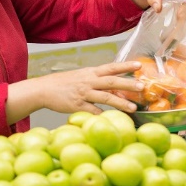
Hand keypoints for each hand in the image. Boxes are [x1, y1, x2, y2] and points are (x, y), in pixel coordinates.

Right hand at [7, 62, 143, 121]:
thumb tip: (118, 86)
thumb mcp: (82, 77)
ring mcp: (83, 93)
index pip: (111, 67)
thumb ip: (99, 81)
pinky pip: (92, 111)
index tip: (139, 65)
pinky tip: (111, 120)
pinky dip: (102, 115)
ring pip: (105, 97)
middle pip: (112, 81)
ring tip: (133, 108)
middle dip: (128, 84)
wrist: (43, 89)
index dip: (125, 66)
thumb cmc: (65, 84)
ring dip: (120, 103)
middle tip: (142, 87)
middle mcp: (89, 81)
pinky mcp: (77, 106)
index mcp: (91, 73)